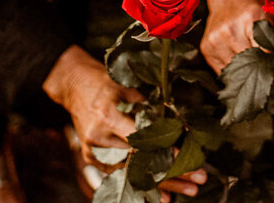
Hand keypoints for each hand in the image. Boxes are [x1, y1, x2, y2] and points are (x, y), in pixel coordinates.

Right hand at [44, 46, 205, 197]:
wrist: (75, 85)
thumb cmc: (106, 82)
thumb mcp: (129, 90)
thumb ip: (150, 111)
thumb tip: (179, 129)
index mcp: (107, 116)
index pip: (141, 140)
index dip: (165, 152)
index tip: (188, 160)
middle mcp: (98, 138)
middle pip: (139, 162)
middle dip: (171, 173)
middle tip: (198, 180)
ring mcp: (93, 151)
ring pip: (133, 174)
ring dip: (162, 184)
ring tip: (189, 190)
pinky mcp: (92, 159)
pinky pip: (121, 176)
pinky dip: (143, 185)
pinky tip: (164, 196)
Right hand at [200, 0, 269, 73]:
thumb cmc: (256, 1)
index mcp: (251, 18)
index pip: (266, 53)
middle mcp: (230, 29)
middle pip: (250, 65)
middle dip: (262, 70)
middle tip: (270, 70)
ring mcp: (215, 39)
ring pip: (235, 71)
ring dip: (246, 72)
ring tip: (255, 67)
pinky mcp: (206, 47)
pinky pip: (223, 71)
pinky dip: (234, 71)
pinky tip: (240, 62)